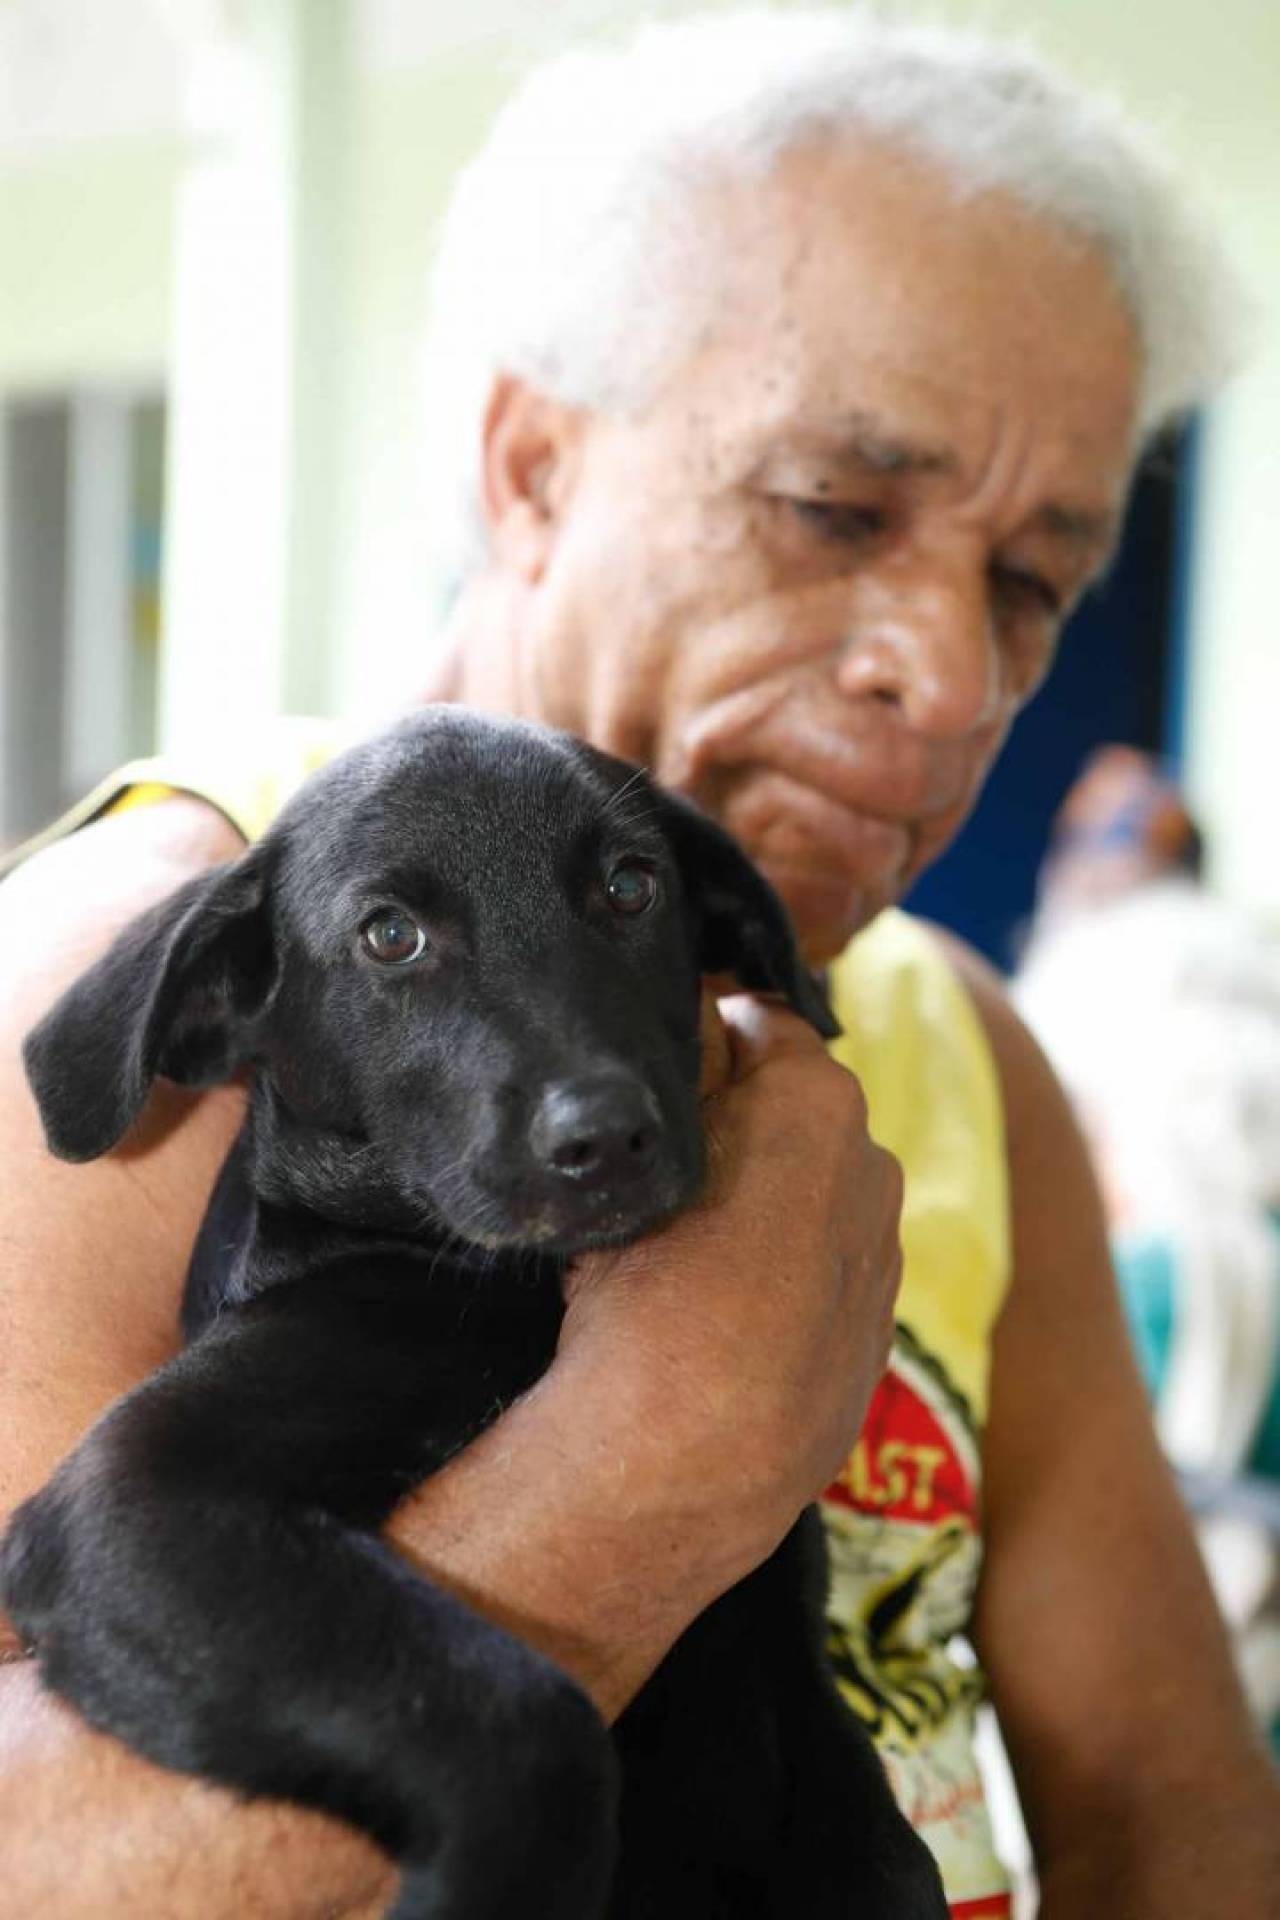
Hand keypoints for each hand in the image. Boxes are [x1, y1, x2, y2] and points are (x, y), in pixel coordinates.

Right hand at [560, 991, 903, 1582]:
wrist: (689, 1462)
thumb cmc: (648, 1294)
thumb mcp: (640, 1149)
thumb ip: (681, 1056)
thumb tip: (699, 1006)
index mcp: (819, 1098)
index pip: (759, 1020)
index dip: (705, 1038)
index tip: (660, 1076)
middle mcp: (873, 1164)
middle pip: (793, 1110)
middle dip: (740, 1122)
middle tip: (662, 1170)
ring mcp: (883, 1254)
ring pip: (812, 1195)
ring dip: (764, 1203)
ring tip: (685, 1258)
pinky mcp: (876, 1333)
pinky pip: (825, 1273)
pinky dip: (785, 1277)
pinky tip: (724, 1316)